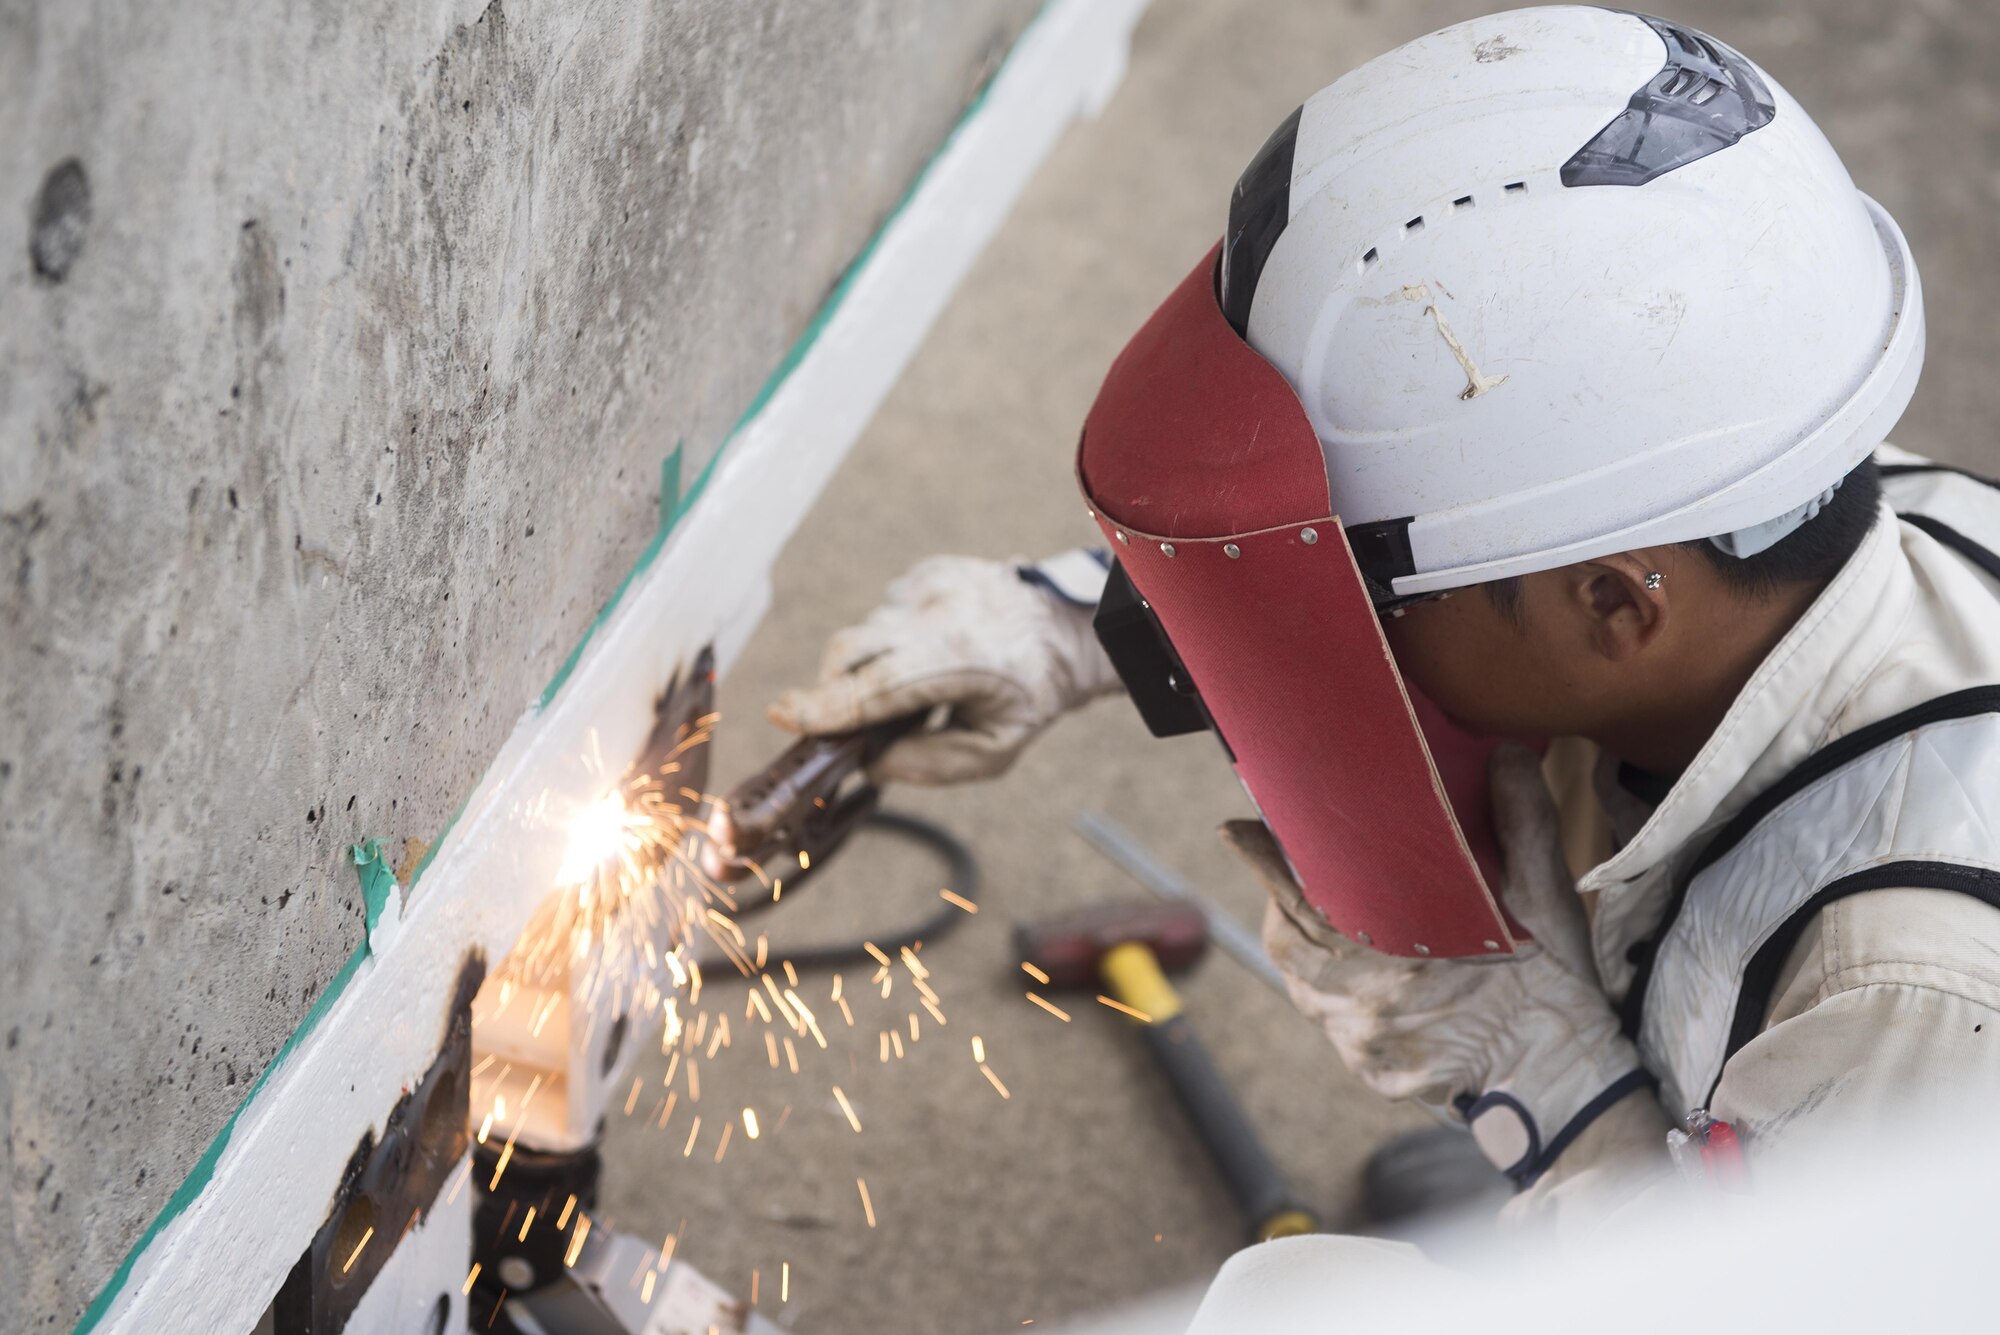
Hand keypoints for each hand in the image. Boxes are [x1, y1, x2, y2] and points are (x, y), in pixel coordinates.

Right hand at [768, 554, 1120, 784]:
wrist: (1064, 629)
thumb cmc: (1029, 699)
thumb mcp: (993, 752)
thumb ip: (928, 764)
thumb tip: (868, 762)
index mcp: (965, 661)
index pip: (881, 686)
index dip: (828, 705)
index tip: (782, 715)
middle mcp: (944, 612)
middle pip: (855, 649)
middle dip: (832, 689)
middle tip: (835, 721)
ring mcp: (934, 583)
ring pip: (867, 630)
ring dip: (868, 666)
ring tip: (910, 687)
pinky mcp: (928, 569)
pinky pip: (885, 611)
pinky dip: (889, 639)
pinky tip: (925, 652)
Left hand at [1231, 743, 1651, 1185]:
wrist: (1565, 1082)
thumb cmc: (1555, 987)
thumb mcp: (1547, 898)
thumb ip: (1521, 821)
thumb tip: (1505, 752)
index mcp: (1399, 952)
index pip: (1303, 896)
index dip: (1268, 861)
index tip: (1237, 829)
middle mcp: (1366, 1001)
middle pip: (1288, 939)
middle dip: (1281, 896)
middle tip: (1284, 858)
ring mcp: (1362, 1040)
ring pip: (1302, 980)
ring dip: (1300, 940)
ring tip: (1317, 905)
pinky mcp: (1368, 1068)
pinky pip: (1328, 1019)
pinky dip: (1327, 987)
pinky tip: (1349, 963)